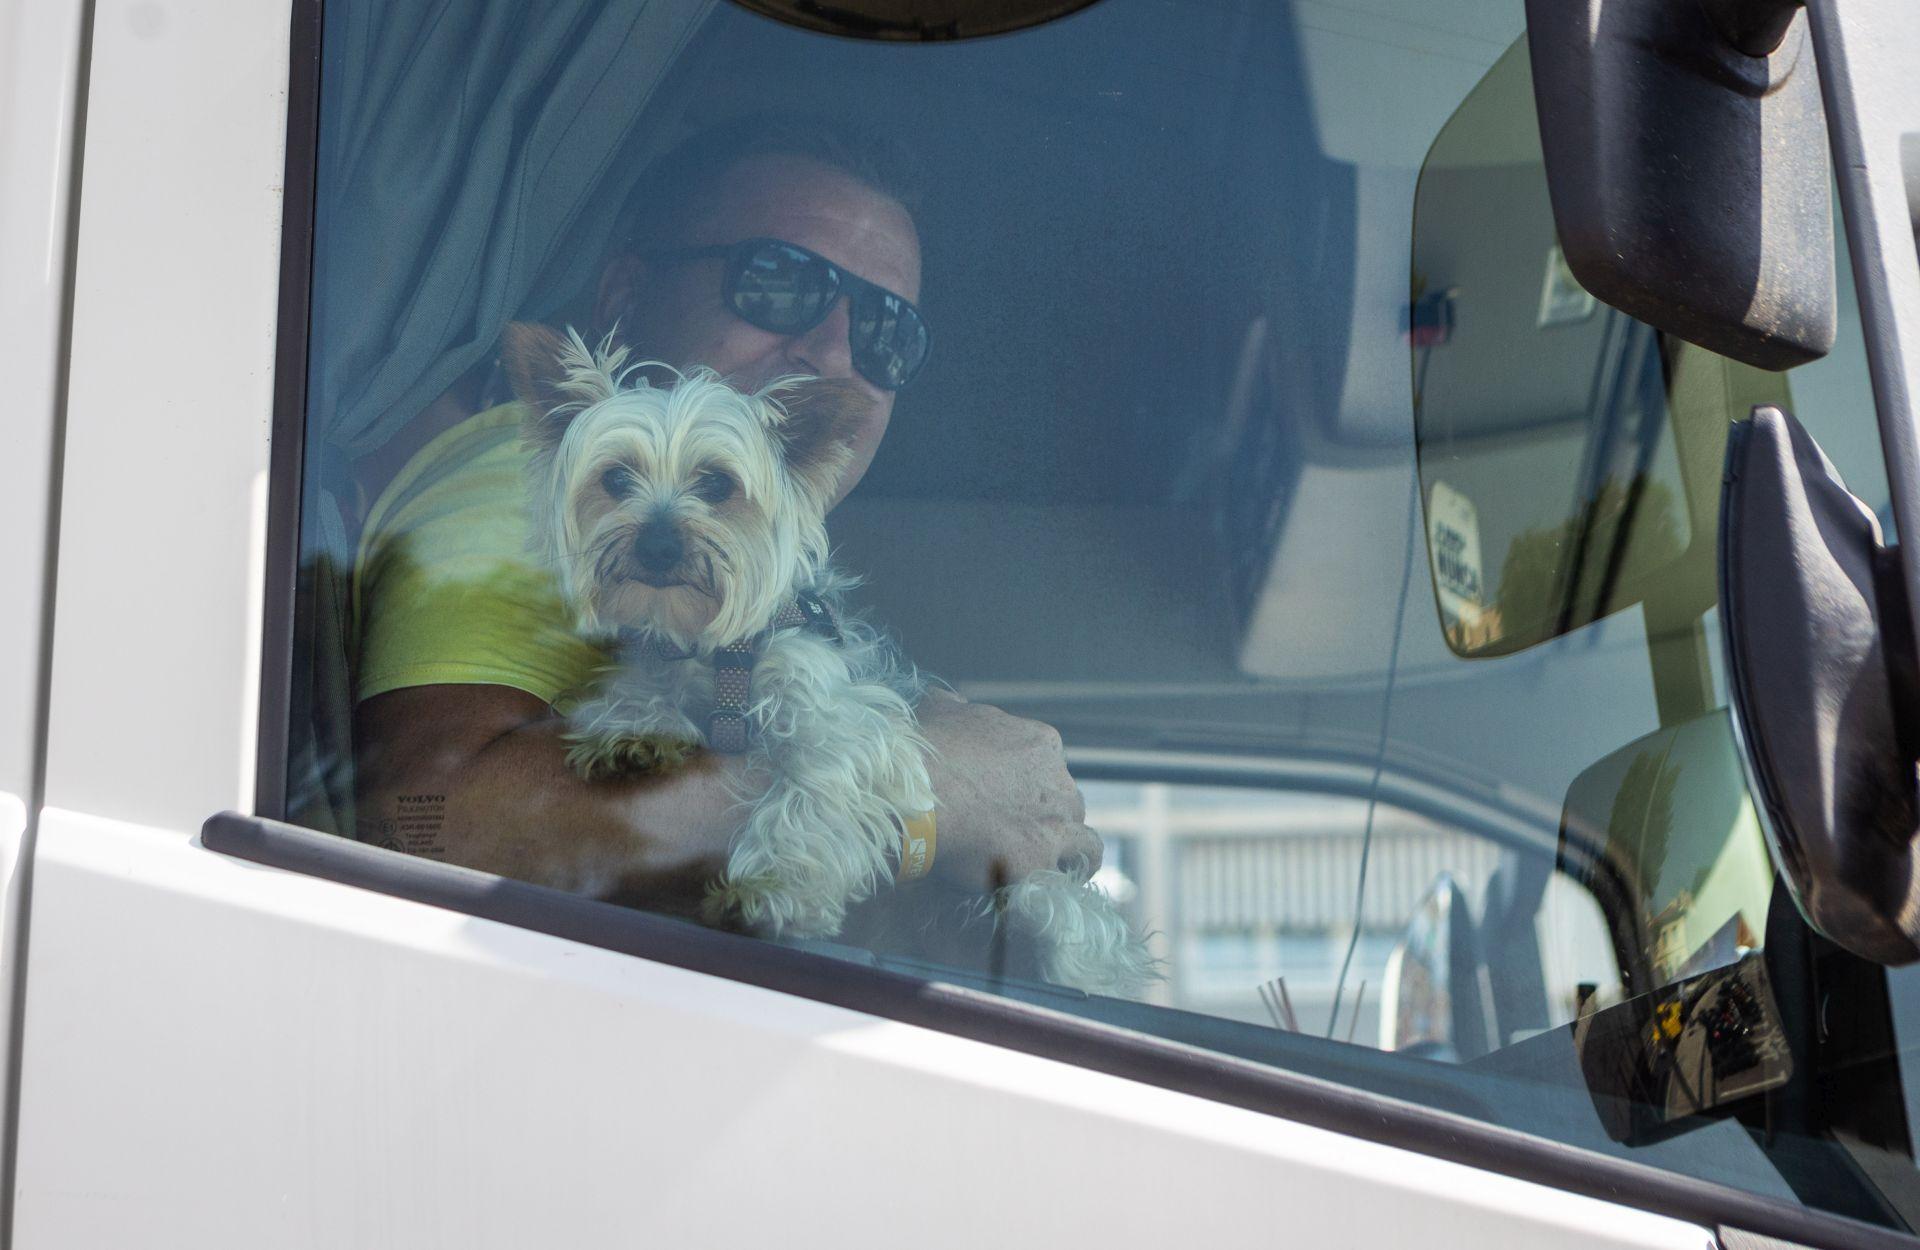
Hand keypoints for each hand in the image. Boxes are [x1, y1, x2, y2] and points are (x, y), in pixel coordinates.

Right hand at [915, 693, 1103, 890]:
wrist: (923, 794)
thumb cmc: (928, 752)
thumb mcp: (940, 712)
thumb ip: (954, 707)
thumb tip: (951, 702)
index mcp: (1040, 742)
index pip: (1047, 762)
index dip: (1027, 780)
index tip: (1006, 792)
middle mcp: (1057, 778)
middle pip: (1063, 795)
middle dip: (1044, 810)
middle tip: (1015, 826)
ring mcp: (1056, 816)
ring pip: (1078, 826)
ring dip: (1065, 839)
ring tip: (1046, 854)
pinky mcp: (1045, 853)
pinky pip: (1084, 857)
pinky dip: (1080, 864)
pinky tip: (1066, 874)